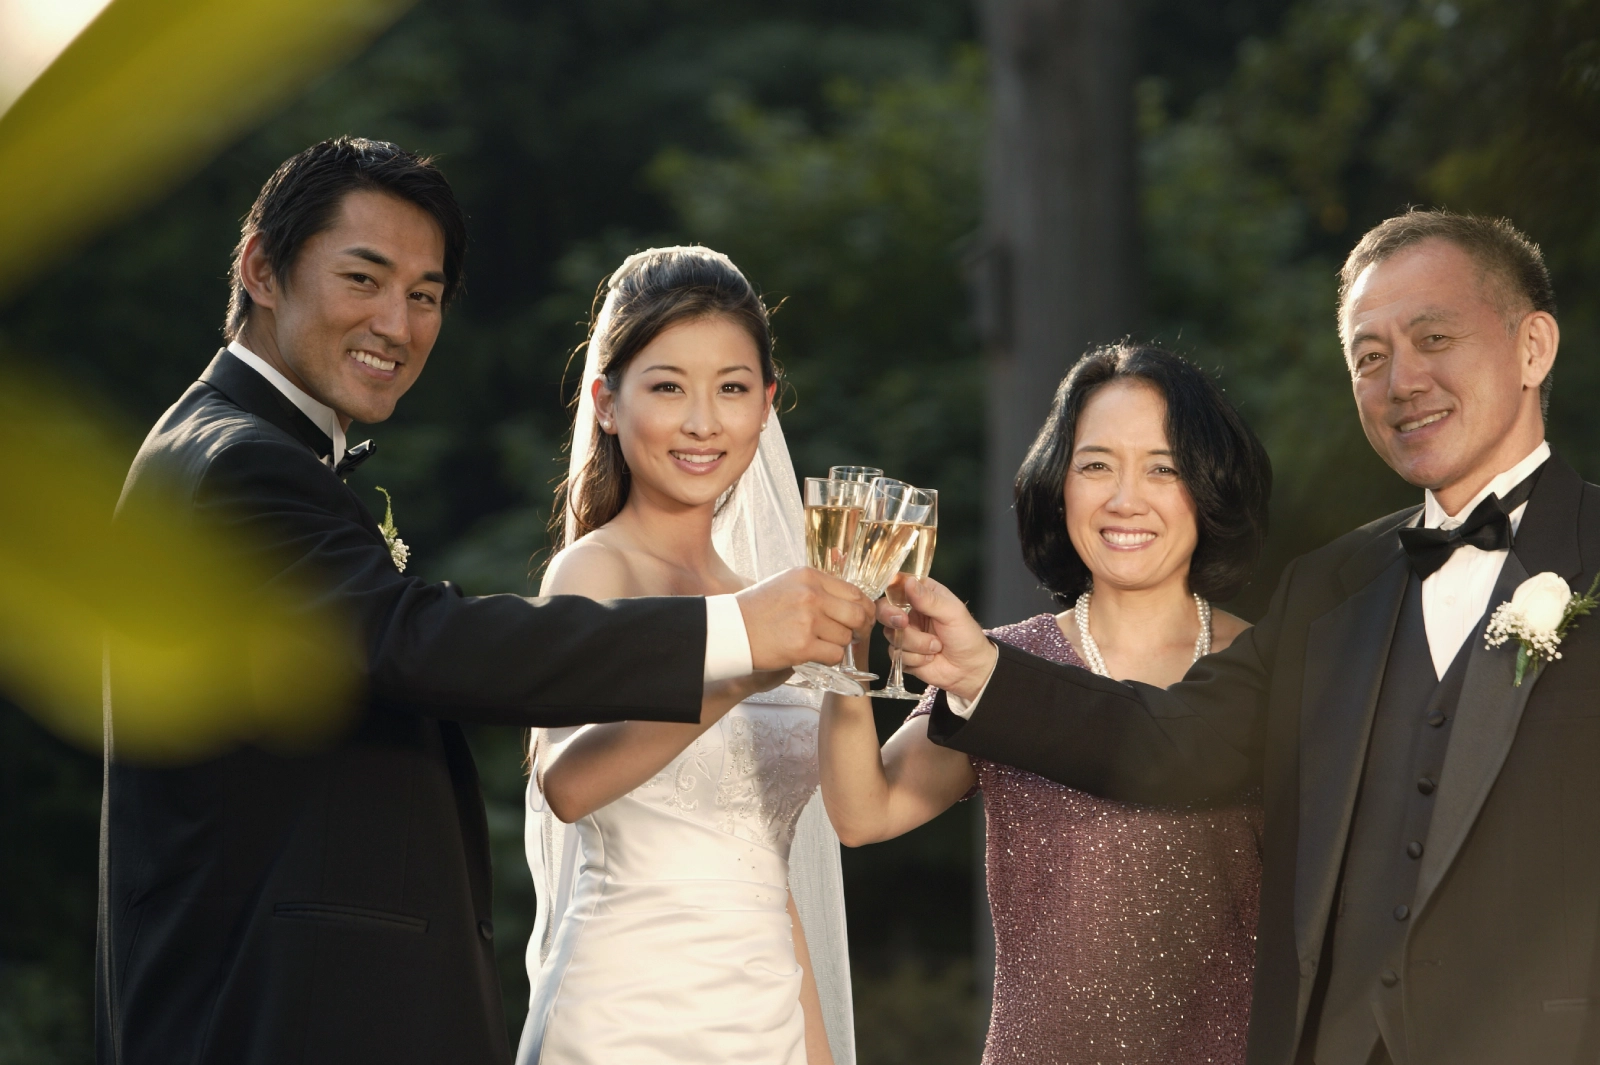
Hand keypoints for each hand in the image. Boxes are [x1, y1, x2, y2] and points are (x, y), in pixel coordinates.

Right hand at [737, 567, 873, 670]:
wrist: (729, 630)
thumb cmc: (757, 610)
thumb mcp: (787, 584)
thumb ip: (817, 588)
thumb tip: (851, 601)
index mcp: (809, 576)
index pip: (854, 592)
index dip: (864, 609)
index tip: (861, 619)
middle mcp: (811, 595)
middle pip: (857, 614)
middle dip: (860, 629)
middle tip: (852, 636)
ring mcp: (807, 620)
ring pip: (846, 637)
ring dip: (837, 645)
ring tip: (818, 644)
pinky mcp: (802, 646)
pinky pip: (834, 655)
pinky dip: (828, 659)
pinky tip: (813, 654)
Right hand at [878, 576, 996, 701]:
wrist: (970, 670)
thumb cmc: (966, 636)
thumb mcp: (952, 613)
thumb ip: (929, 599)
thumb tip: (908, 582)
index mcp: (922, 594)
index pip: (897, 585)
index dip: (891, 591)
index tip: (897, 600)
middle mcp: (909, 612)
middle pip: (884, 609)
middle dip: (891, 616)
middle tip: (903, 622)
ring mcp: (904, 633)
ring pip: (891, 634)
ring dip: (915, 644)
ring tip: (937, 647)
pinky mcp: (902, 654)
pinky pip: (895, 654)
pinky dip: (914, 658)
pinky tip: (929, 658)